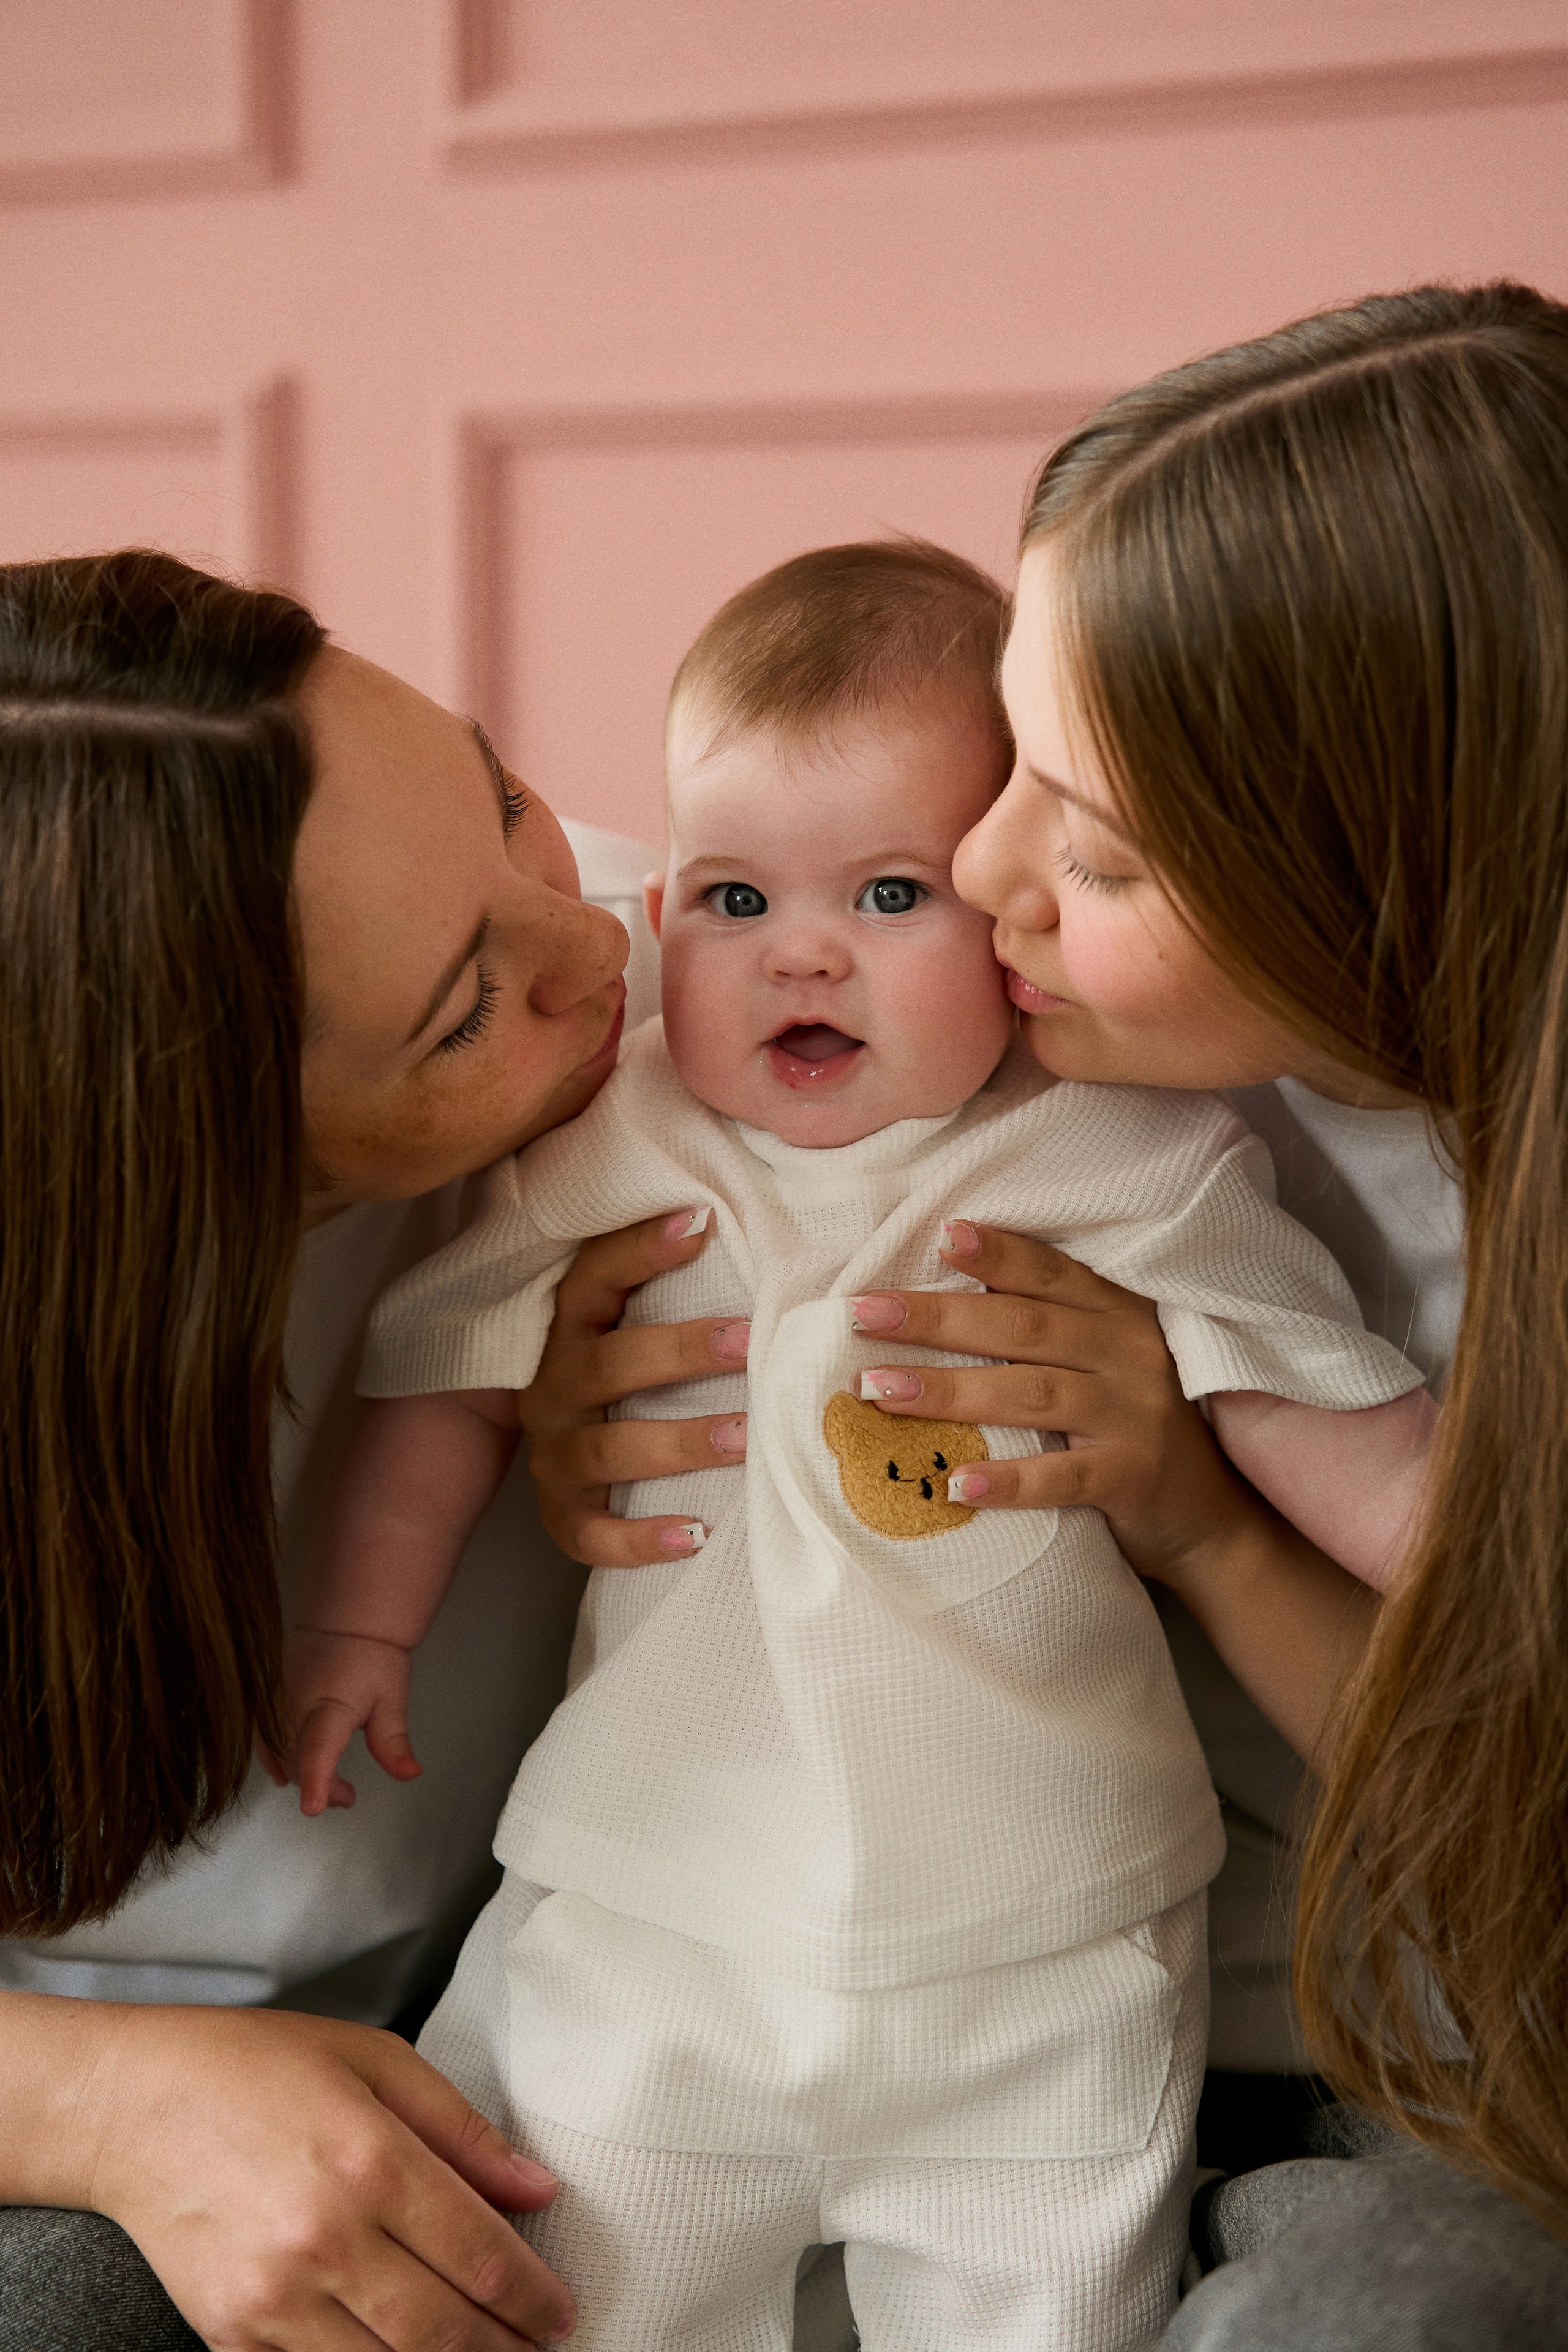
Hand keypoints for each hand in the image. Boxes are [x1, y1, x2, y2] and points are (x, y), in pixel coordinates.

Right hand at [71, 2002, 575, 2349]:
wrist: (132, 2107)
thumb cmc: (256, 2069)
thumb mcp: (375, 2061)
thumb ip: (463, 2131)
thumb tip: (538, 2189)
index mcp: (372, 2161)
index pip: (480, 2255)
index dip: (532, 2296)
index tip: (559, 2311)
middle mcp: (327, 2239)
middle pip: (444, 2329)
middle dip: (506, 2348)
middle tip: (538, 2348)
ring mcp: (276, 2298)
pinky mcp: (233, 2335)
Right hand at [282, 1627, 420, 1815]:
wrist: (342, 1618)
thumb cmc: (371, 1656)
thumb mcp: (392, 1698)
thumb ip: (393, 1742)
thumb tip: (411, 1774)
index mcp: (330, 1705)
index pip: (319, 1748)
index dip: (316, 1780)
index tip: (314, 1807)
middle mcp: (295, 1707)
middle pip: (298, 1762)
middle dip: (321, 1788)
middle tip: (348, 1796)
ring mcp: (275, 1703)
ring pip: (279, 1754)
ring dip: (300, 1777)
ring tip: (330, 1788)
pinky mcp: (266, 1700)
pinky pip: (263, 1739)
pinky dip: (274, 1761)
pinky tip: (285, 1775)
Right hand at [518, 1209, 749, 1567]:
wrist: (554, 1442)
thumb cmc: (621, 1365)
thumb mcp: (624, 1313)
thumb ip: (667, 1270)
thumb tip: (728, 1210)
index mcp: (569, 1326)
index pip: (594, 1278)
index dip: (640, 1250)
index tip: (702, 1223)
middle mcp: (553, 1385)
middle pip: (610, 1364)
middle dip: (682, 1351)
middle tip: (753, 1343)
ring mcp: (554, 1452)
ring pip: (610, 1448)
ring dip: (680, 1442)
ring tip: (746, 1437)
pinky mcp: (562, 1513)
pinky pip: (592, 1535)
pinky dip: (641, 1539)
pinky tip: (695, 1535)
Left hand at [849, 1219, 1253, 1581]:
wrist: (1209, 1518)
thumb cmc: (1129, 1427)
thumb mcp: (1100, 1363)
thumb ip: (1043, 1331)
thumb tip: (939, 1302)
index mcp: (1117, 1314)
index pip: (1050, 1273)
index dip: (997, 1254)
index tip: (939, 1236)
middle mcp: (1130, 1354)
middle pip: (1021, 1327)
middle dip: (937, 1318)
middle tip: (865, 1314)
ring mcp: (1134, 1416)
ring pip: (1031, 1395)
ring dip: (949, 1391)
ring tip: (878, 1390)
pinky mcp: (1133, 1478)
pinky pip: (1062, 1478)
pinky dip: (1008, 1481)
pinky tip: (956, 1483)